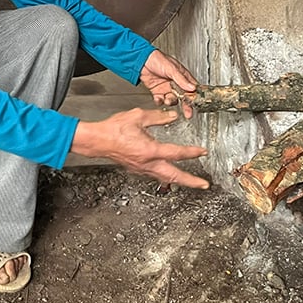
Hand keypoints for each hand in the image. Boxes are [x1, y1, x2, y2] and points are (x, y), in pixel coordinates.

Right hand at [71, 108, 209, 188]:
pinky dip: (166, 177)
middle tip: (204, 185)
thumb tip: (172, 117)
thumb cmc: (114, 129)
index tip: (203, 152)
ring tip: (192, 182)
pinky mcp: (137, 170)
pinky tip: (169, 173)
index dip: (192, 153)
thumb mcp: (138, 116)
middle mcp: (147, 163)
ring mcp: (142, 169)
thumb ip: (158, 117)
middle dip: (191, 182)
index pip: (177, 153)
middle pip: (174, 176)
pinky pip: (155, 176)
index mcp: (150, 150)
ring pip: (165, 179)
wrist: (98, 140)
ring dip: (180, 181)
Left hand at [140, 49, 196, 118]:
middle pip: (184, 97)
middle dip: (186, 105)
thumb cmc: (157, 58)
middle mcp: (175, 83)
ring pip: (172, 99)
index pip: (192, 88)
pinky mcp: (157, 91)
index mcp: (182, 76)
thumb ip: (181, 79)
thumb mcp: (171, 68)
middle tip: (188, 112)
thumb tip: (192, 87)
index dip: (194, 96)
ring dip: (171, 102)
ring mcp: (166, 88)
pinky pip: (161, 100)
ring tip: (167, 100)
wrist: (141, 60)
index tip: (195, 104)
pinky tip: (158, 99)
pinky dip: (160, 101)